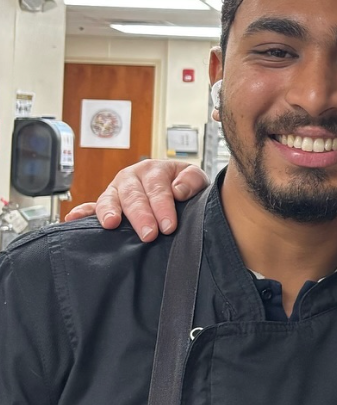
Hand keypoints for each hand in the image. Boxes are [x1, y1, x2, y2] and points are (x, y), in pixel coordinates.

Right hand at [62, 161, 209, 240]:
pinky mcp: (106, 202)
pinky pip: (91, 205)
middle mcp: (132, 177)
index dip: (163, 207)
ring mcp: (116, 189)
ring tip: (111, 224)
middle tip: (149, 234)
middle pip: (134, 196)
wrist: (177, 187)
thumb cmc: (185, 184)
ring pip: (111, 198)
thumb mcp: (195, 178)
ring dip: (109, 211)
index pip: (157, 189)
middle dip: (141, 216)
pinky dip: (82, 211)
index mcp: (153, 169)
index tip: (169, 226)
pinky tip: (73, 218)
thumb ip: (191, 180)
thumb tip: (178, 190)